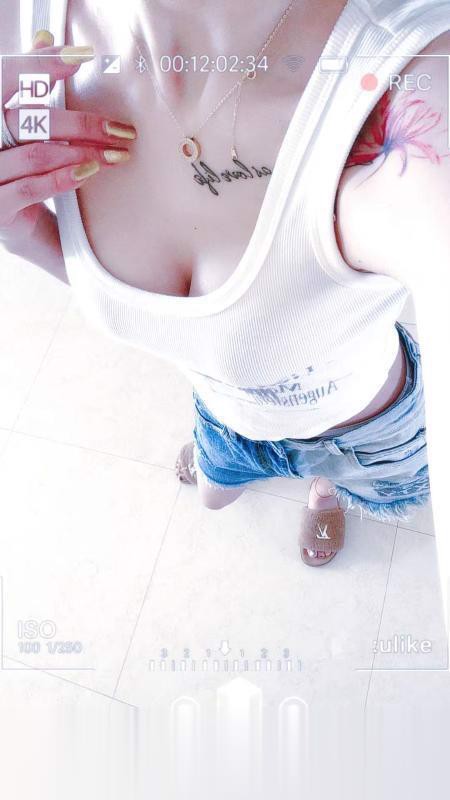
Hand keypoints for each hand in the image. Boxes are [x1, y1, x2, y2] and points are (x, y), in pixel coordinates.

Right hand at [0, 30, 135, 243]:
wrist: (12, 218)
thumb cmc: (20, 164)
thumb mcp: (24, 123)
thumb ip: (29, 84)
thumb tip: (46, 38)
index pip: (8, 76)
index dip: (41, 66)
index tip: (81, 58)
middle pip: (32, 120)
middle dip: (81, 123)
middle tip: (120, 129)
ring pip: (37, 154)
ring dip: (82, 153)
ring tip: (115, 154)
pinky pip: (33, 188)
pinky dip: (63, 179)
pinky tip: (90, 172)